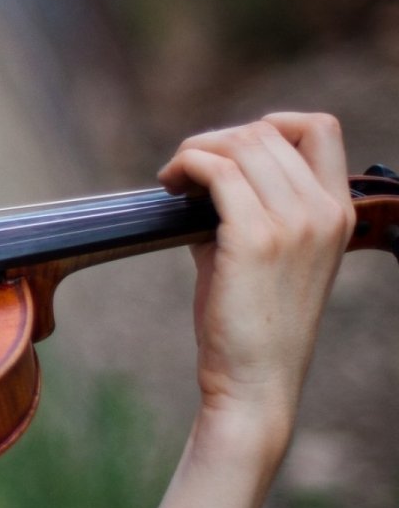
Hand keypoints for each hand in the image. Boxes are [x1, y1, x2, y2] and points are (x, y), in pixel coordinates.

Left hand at [156, 112, 353, 444]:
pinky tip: (169, 187)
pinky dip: (187, 166)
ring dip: (196, 151)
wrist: (254, 382)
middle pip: (268, 131)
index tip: (229, 154)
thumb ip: (247, 212)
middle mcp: (323, 211)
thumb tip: (201, 182)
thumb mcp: (264, 257)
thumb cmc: (251, 325)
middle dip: (216, 141)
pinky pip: (217, 172)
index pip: (320, 129)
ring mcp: (294, 223)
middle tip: (184, 171)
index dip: (269, 125)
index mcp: (338, 212)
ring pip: (241, 144)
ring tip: (173, 179)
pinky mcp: (254, 238)